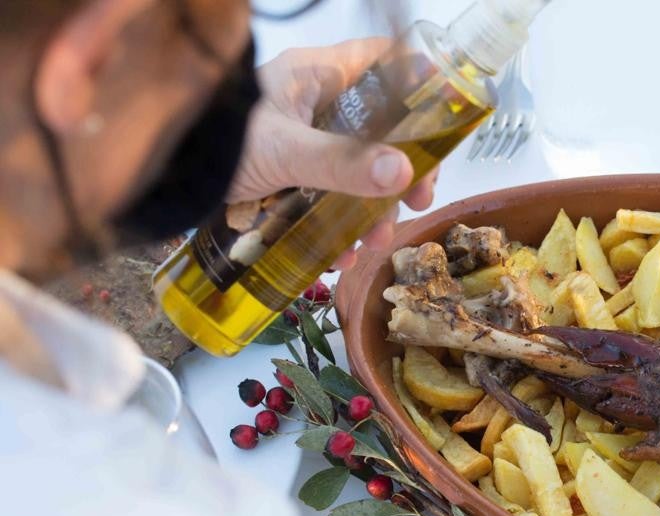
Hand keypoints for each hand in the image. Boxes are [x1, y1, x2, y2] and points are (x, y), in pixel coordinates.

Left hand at [227, 38, 437, 268]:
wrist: (158, 177)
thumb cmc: (217, 142)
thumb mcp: (286, 151)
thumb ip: (343, 163)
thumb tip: (403, 173)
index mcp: (316, 77)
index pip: (380, 62)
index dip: (417, 81)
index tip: (444, 116)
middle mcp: (312, 106)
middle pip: (379, 128)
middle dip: (402, 167)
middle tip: (419, 196)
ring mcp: (299, 144)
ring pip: (354, 171)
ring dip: (372, 208)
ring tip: (376, 239)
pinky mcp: (283, 180)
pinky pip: (324, 201)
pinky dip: (336, 228)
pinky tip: (341, 253)